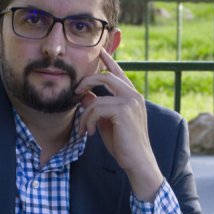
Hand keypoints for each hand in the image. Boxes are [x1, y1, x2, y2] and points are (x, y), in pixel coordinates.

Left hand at [75, 50, 162, 200]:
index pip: (119, 73)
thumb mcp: (106, 123)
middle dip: (86, 82)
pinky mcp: (124, 110)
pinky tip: (90, 133)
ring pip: (97, 96)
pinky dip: (89, 121)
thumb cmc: (124, 145)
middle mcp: (133, 95)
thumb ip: (97, 108)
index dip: (109, 61)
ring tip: (84, 129)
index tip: (100, 51)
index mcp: (132, 97)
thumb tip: (84, 96)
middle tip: (75, 92)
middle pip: (105, 76)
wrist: (137, 161)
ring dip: (85, 114)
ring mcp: (130, 101)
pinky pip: (96, 108)